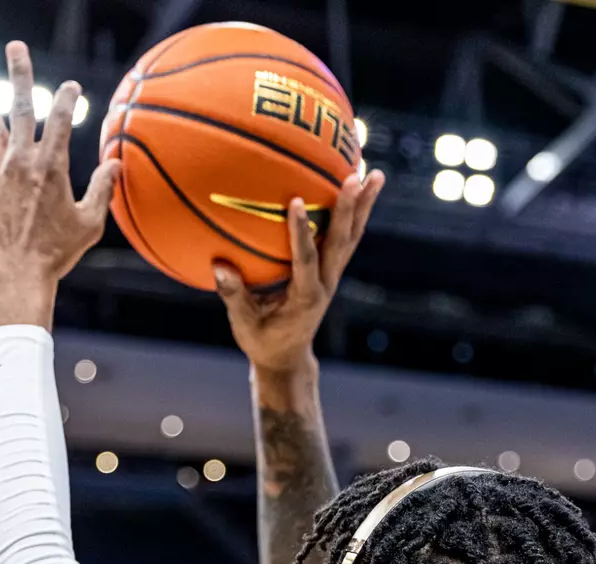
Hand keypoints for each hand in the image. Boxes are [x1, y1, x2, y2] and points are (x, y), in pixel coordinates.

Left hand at [0, 41, 120, 330]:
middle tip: (16, 48)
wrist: (13, 274)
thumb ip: (103, 190)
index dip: (67, 97)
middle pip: (20, 106)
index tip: (71, 86)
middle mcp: (20, 162)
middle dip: (20, 73)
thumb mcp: (90, 224)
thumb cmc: (56, 254)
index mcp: (51, 167)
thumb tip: (117, 164)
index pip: (60, 118)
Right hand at [214, 170, 384, 373]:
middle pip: (341, 242)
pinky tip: (359, 185)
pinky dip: (355, 213)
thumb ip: (233, 295)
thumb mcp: (244, 324)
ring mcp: (332, 276)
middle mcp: (325, 284)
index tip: (296, 201)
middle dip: (349, 209)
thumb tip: (218, 266)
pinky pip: (346, 238)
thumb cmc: (262, 341)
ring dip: (364, 207)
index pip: (305, 260)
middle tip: (356, 177)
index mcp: (304, 298)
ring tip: (376, 174)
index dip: (301, 232)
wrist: (288, 358)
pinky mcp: (331, 271)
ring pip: (352, 238)